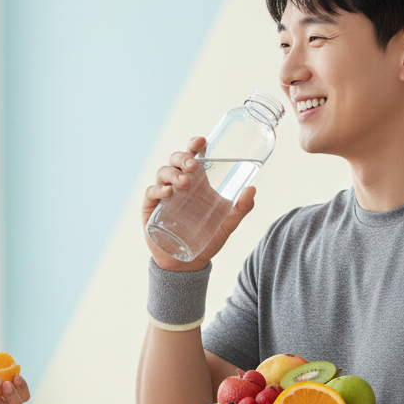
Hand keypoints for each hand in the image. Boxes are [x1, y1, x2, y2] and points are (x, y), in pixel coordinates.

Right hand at [142, 136, 256, 270]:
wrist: (187, 263)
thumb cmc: (207, 240)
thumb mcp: (228, 225)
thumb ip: (240, 209)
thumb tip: (252, 189)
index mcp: (198, 183)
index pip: (194, 157)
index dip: (195, 145)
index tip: (201, 141)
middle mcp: (180, 184)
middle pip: (176, 160)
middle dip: (183, 157)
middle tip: (193, 166)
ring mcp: (164, 194)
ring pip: (163, 172)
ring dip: (173, 173)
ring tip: (184, 183)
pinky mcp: (151, 207)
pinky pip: (151, 192)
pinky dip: (158, 189)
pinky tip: (168, 193)